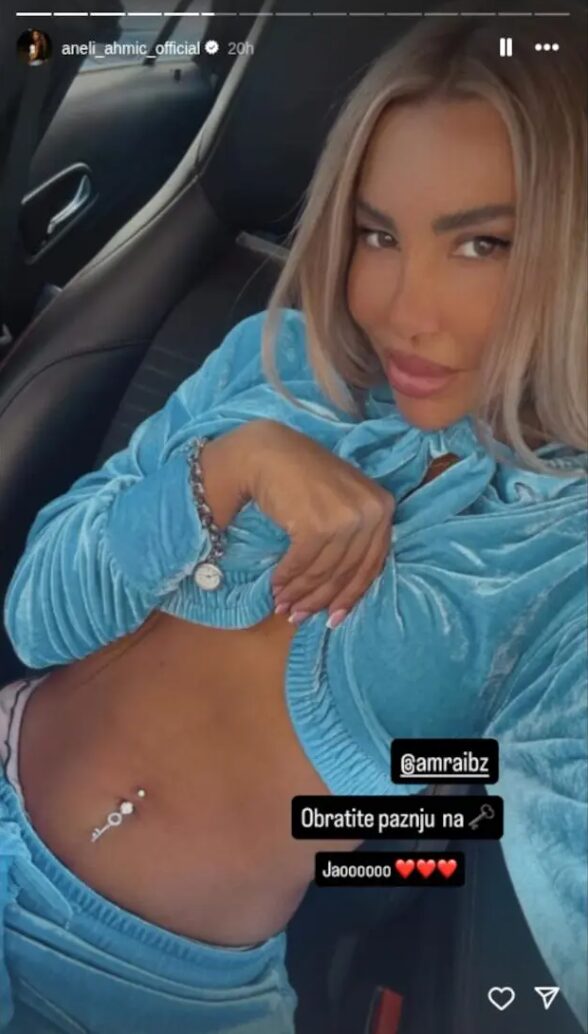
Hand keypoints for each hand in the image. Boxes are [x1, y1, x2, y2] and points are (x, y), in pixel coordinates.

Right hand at [242, 420, 394, 625]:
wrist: (269, 451)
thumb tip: (343, 591)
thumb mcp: (343, 501)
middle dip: (320, 599)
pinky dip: (287, 578)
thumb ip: (354, 537)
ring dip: (299, 592)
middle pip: (346, 572)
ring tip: (283, 605)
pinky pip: (301, 563)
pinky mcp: (317, 525)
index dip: (350, 596)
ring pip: (322, 571)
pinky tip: (276, 586)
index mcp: (384, 507)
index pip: (371, 564)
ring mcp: (345, 518)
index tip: (334, 618)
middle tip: (299, 617)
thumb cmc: (304, 476)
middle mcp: (371, 512)